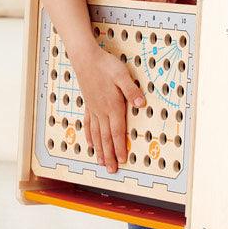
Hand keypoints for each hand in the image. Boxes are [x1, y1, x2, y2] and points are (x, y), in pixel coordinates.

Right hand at [71, 46, 146, 173]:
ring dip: (99, 150)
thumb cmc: (105, 65)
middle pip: (106, 138)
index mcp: (113, 106)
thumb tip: (142, 104)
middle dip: (109, 155)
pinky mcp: (88, 104)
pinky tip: (90, 143)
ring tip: (100, 162)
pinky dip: (89, 136)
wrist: (85, 58)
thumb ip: (132, 91)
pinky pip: (88, 124)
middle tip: (111, 170)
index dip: (120, 147)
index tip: (122, 160)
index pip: (117, 131)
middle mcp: (102, 111)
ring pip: (96, 134)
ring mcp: (93, 109)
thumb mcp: (123, 75)